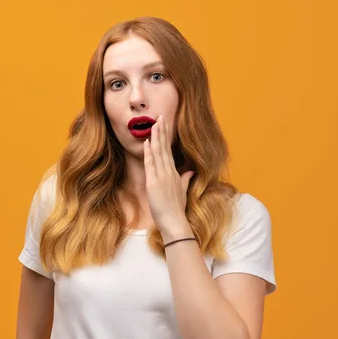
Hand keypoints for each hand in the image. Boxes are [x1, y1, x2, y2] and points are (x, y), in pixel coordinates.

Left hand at [143, 115, 194, 239]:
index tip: (164, 125)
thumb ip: (185, 180)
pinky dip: (149, 153)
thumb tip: (190, 172)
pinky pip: (151, 164)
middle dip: (162, 132)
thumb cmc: (177, 209)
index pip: (169, 151)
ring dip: (156, 138)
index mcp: (174, 174)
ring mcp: (162, 177)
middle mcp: (169, 172)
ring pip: (158, 153)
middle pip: (164, 148)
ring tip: (154, 124)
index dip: (166, 137)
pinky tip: (147, 142)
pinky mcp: (154, 183)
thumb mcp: (182, 192)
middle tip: (160, 116)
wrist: (175, 222)